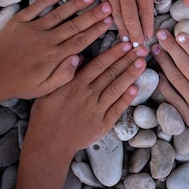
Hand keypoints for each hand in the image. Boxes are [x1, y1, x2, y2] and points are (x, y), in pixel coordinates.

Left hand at [0, 0, 112, 100]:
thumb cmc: (22, 84)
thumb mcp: (45, 88)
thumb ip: (64, 75)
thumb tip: (79, 58)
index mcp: (54, 56)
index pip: (81, 40)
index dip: (96, 30)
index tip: (109, 21)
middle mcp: (46, 40)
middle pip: (74, 25)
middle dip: (93, 15)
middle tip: (107, 6)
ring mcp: (32, 29)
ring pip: (58, 14)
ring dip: (75, 5)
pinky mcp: (19, 22)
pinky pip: (35, 9)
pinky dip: (46, 1)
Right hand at [25, 42, 146, 158]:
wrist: (49, 144)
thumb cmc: (45, 116)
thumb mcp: (47, 90)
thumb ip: (63, 73)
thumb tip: (78, 57)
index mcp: (75, 85)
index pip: (99, 64)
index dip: (114, 53)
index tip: (126, 44)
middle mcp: (88, 95)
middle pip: (111, 73)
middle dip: (128, 59)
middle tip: (142, 48)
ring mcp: (96, 110)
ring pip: (117, 88)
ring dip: (131, 75)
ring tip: (143, 63)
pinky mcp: (102, 124)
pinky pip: (117, 109)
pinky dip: (126, 99)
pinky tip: (136, 88)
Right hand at [94, 0, 167, 45]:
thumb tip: (156, 2)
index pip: (145, 12)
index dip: (147, 27)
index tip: (149, 38)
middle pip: (129, 18)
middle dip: (134, 34)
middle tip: (137, 45)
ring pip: (115, 15)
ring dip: (122, 29)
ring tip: (126, 40)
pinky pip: (105, 6)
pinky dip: (110, 17)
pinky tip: (115, 24)